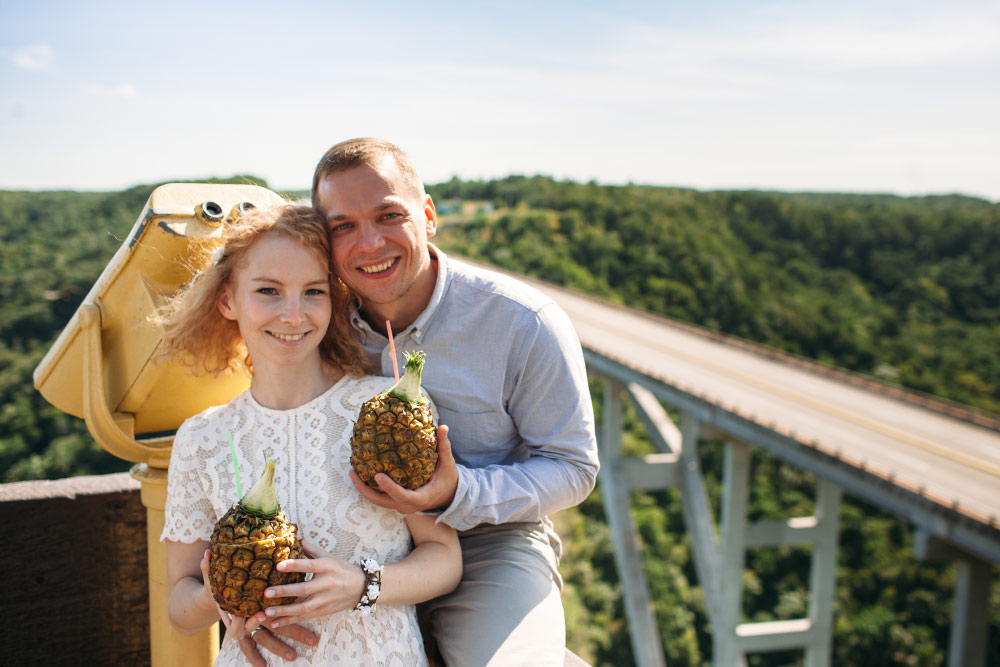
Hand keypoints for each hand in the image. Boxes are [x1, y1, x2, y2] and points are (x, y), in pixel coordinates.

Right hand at [201, 549, 317, 663]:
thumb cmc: (219, 584)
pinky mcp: (250, 631)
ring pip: (263, 640)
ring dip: (279, 648)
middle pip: (258, 633)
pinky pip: (255, 646)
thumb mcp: (213, 577)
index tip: (262, 614)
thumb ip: (210, 568)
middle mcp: (241, 621)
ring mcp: (247, 628)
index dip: (249, 618)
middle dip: (275, 642)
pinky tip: (268, 665)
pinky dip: (258, 656)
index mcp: (234, 608)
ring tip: (295, 656)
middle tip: (292, 649)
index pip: (240, 618)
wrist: (211, 596)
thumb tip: (206, 552)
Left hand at [261, 539, 365, 627]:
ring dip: (284, 611)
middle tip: (266, 592)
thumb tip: (293, 537)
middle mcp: (327, 584)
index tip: (278, 565)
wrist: (361, 588)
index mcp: (327, 567)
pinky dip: (289, 621)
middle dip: (284, 592)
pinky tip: (274, 623)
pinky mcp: (324, 612)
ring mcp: (325, 600)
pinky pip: (304, 617)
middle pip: (304, 589)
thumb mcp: (328, 556)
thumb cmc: (341, 569)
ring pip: (303, 608)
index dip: (294, 565)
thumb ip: (310, 549)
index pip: (309, 565)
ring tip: (266, 612)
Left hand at [348, 425, 457, 514]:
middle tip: (352, 472)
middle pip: (382, 501)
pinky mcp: (395, 502)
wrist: (447, 497)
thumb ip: (444, 447)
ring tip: (351, 472)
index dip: (389, 487)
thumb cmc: (448, 481)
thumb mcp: (448, 465)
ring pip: (377, 500)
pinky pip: (379, 496)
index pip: (403, 496)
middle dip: (365, 489)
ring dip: (363, 488)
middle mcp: (407, 505)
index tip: (377, 475)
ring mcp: (400, 505)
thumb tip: (443, 427)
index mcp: (421, 498)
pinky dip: (368, 487)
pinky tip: (360, 473)